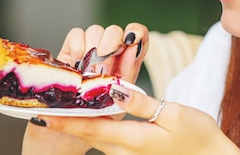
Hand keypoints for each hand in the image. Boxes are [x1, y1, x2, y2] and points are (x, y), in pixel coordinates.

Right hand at [22, 23, 148, 154]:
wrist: (66, 135)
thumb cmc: (95, 123)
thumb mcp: (117, 108)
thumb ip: (127, 88)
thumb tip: (130, 64)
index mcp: (125, 66)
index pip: (138, 37)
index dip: (137, 33)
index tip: (131, 40)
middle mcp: (108, 55)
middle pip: (115, 31)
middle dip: (112, 43)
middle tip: (104, 65)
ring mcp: (88, 52)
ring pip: (96, 30)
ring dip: (93, 47)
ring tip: (88, 72)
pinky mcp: (69, 52)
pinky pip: (76, 34)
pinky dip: (77, 45)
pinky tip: (76, 63)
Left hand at [31, 86, 239, 154]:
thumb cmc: (197, 136)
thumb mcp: (173, 114)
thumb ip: (142, 104)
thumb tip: (115, 90)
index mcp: (132, 139)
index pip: (90, 129)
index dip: (64, 121)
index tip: (42, 114)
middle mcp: (125, 149)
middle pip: (88, 133)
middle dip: (65, 119)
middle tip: (46, 103)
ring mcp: (129, 151)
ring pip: (95, 135)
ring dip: (78, 120)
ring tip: (62, 104)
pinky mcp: (135, 148)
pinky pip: (107, 136)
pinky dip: (95, 123)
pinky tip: (92, 111)